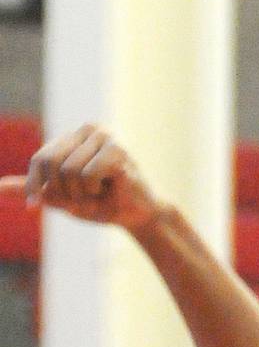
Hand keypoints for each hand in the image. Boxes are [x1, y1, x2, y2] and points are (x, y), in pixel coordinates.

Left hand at [0, 125, 161, 232]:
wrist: (137, 216)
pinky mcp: (117, 150)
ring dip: (81, 194)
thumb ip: (35, 189)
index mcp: (73, 138)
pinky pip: (87, 175)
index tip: (34, 206)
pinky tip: (110, 189)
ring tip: (99, 193)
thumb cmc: (102, 205)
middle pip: (50, 162)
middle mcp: (87, 130)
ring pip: (68, 171)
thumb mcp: (62, 197)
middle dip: (62, 191)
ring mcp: (104, 137)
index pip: (40, 158)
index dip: (34, 184)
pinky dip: (94, 191)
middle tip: (82, 200)